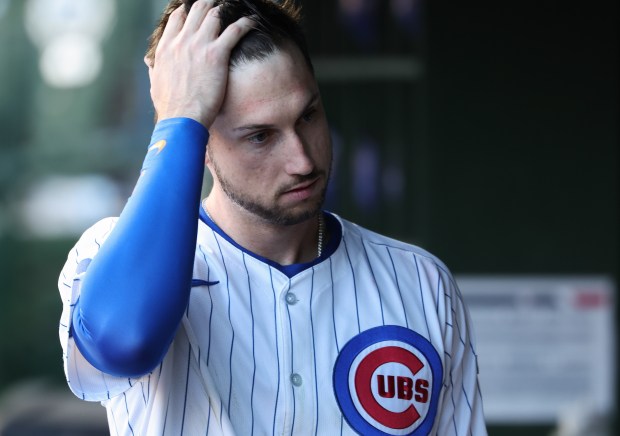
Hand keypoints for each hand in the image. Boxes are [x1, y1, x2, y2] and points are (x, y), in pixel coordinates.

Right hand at [147, 0, 253, 128]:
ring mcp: (199, 45)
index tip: (195, 12)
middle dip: (209, 6)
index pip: (178, 18)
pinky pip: (235, 30)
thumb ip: (154, 69)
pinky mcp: (216, 54)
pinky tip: (251, 21)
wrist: (182, 117)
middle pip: (197, 11)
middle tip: (218, 7)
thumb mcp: (155, 83)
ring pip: (214, 15)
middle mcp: (182, 41)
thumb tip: (149, 62)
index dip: (188, 11)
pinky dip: (245, 23)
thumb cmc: (170, 106)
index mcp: (166, 47)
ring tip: (235, 11)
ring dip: (225, 11)